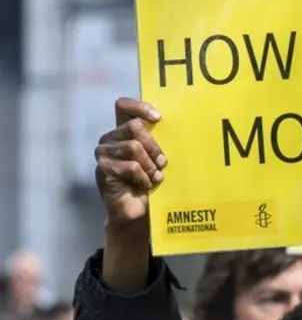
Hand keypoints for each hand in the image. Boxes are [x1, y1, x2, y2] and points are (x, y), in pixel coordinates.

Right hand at [94, 98, 165, 230]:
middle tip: (162, 164)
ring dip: (150, 166)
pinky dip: (143, 178)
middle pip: (135, 126)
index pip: (123, 107)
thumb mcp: (156, 160)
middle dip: (153, 146)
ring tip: (155, 178)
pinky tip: (144, 186)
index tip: (158, 119)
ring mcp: (104, 153)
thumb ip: (158, 143)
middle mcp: (111, 139)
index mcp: (123, 132)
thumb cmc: (150, 184)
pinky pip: (131, 166)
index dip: (140, 107)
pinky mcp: (103, 168)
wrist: (138, 213)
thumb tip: (179, 128)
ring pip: (134, 147)